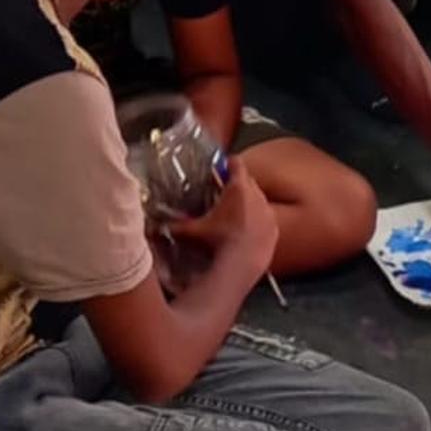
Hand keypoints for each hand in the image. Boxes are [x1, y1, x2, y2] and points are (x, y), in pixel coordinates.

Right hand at [170, 160, 277, 279]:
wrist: (241, 267)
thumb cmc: (217, 243)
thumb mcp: (193, 231)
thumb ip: (176, 225)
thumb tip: (155, 225)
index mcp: (239, 189)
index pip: (236, 164)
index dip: (228, 163)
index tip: (223, 165)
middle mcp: (258, 196)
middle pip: (249, 181)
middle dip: (237, 184)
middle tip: (224, 191)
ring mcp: (269, 213)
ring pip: (259, 200)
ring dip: (249, 202)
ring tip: (235, 213)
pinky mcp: (275, 230)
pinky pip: (266, 218)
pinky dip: (258, 221)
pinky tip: (247, 231)